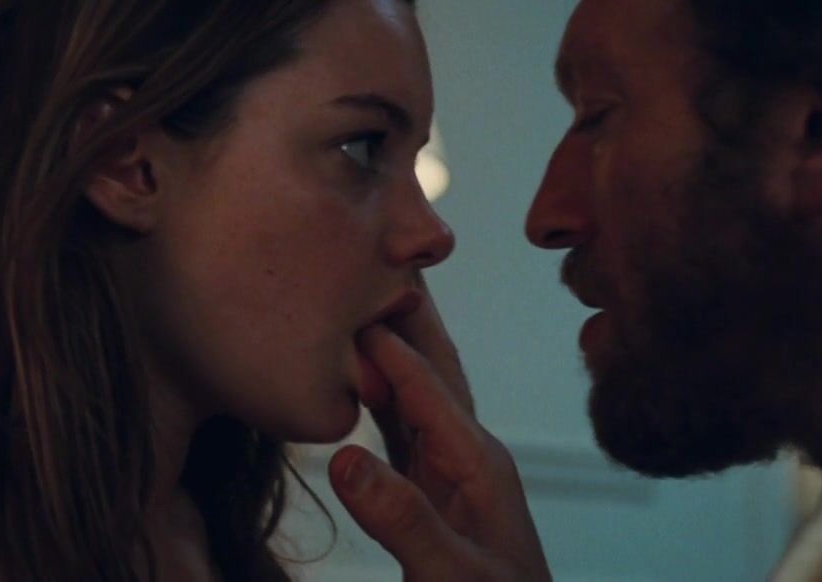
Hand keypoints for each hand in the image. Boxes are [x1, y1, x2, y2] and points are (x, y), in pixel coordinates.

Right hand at [328, 291, 551, 580]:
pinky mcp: (433, 490)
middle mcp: (467, 454)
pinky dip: (380, 391)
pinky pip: (403, 425)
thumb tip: (345, 458)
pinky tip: (362, 376)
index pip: (425, 386)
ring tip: (367, 293)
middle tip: (377, 252)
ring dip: (394, 342)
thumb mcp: (450, 577)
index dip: (386, 339)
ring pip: (416, 390)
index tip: (347, 290)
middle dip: (406, 313)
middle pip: (432, 367)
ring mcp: (451, 470)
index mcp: (476, 463)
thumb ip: (401, 520)